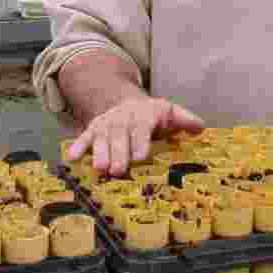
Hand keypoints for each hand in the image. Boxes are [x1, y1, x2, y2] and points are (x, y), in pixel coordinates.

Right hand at [66, 96, 204, 176]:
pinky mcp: (93, 129)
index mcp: (144, 115)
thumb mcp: (170, 113)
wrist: (126, 102)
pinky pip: (83, 136)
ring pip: (101, 138)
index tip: (141, 156)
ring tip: (100, 168)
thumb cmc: (153, 115)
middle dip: (119, 152)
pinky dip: (77, 146)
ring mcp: (107, 123)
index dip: (141, 141)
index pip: (142, 128)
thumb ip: (185, 120)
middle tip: (118, 170)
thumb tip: (201, 127)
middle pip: (120, 135)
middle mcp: (124, 118)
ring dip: (99, 152)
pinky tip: (71, 158)